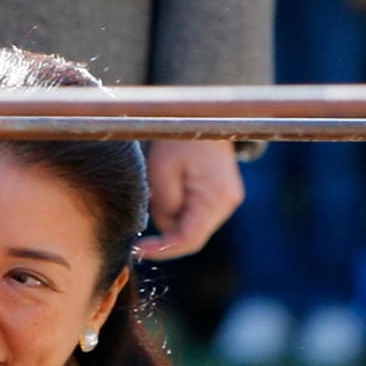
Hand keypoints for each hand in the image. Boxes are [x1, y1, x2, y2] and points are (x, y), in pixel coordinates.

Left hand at [135, 139, 244, 260]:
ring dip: (172, 215)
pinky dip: (180, 209)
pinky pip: (196, 214)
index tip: (137, 249)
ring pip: (191, 226)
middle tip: (150, 200)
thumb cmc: (181, 139)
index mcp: (215, 197)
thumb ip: (162, 206)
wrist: (205, 116)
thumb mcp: (161, 171)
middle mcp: (227, 203)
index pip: (188, 240)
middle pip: (190, 235)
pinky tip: (174, 186)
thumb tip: (163, 231)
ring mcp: (228, 201)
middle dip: (165, 228)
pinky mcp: (222, 196)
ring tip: (164, 184)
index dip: (162, 250)